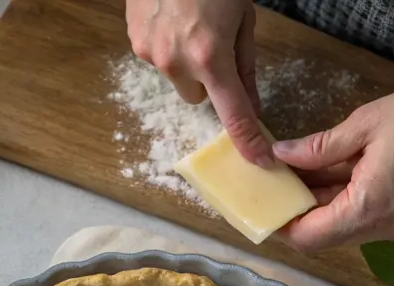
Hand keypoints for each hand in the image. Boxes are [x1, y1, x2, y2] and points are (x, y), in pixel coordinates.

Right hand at [126, 0, 270, 165]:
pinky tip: (171, 17)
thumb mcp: (244, 20)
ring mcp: (151, 53)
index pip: (232, 112)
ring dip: (184, 61)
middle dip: (206, 81)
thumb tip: (251, 104)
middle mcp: (177, 61)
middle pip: (196, 97)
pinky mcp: (134, 41)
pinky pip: (156, 58)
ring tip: (189, 23)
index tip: (259, 159)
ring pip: (175, 77)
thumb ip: (245, 67)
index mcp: (211, 56)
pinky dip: (166, 45)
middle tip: (212, 46)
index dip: (247, 139)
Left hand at [274, 80, 393, 252]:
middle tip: (276, 180)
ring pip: (344, 224)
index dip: (280, 225)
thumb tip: (281, 156)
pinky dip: (345, 196)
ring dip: (321, 201)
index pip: (308, 237)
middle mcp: (381, 229)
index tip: (262, 203)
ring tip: (301, 167)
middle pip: (324, 234)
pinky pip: (365, 213)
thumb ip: (318, 148)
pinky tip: (334, 166)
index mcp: (366, 211)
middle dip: (298, 209)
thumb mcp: (363, 126)